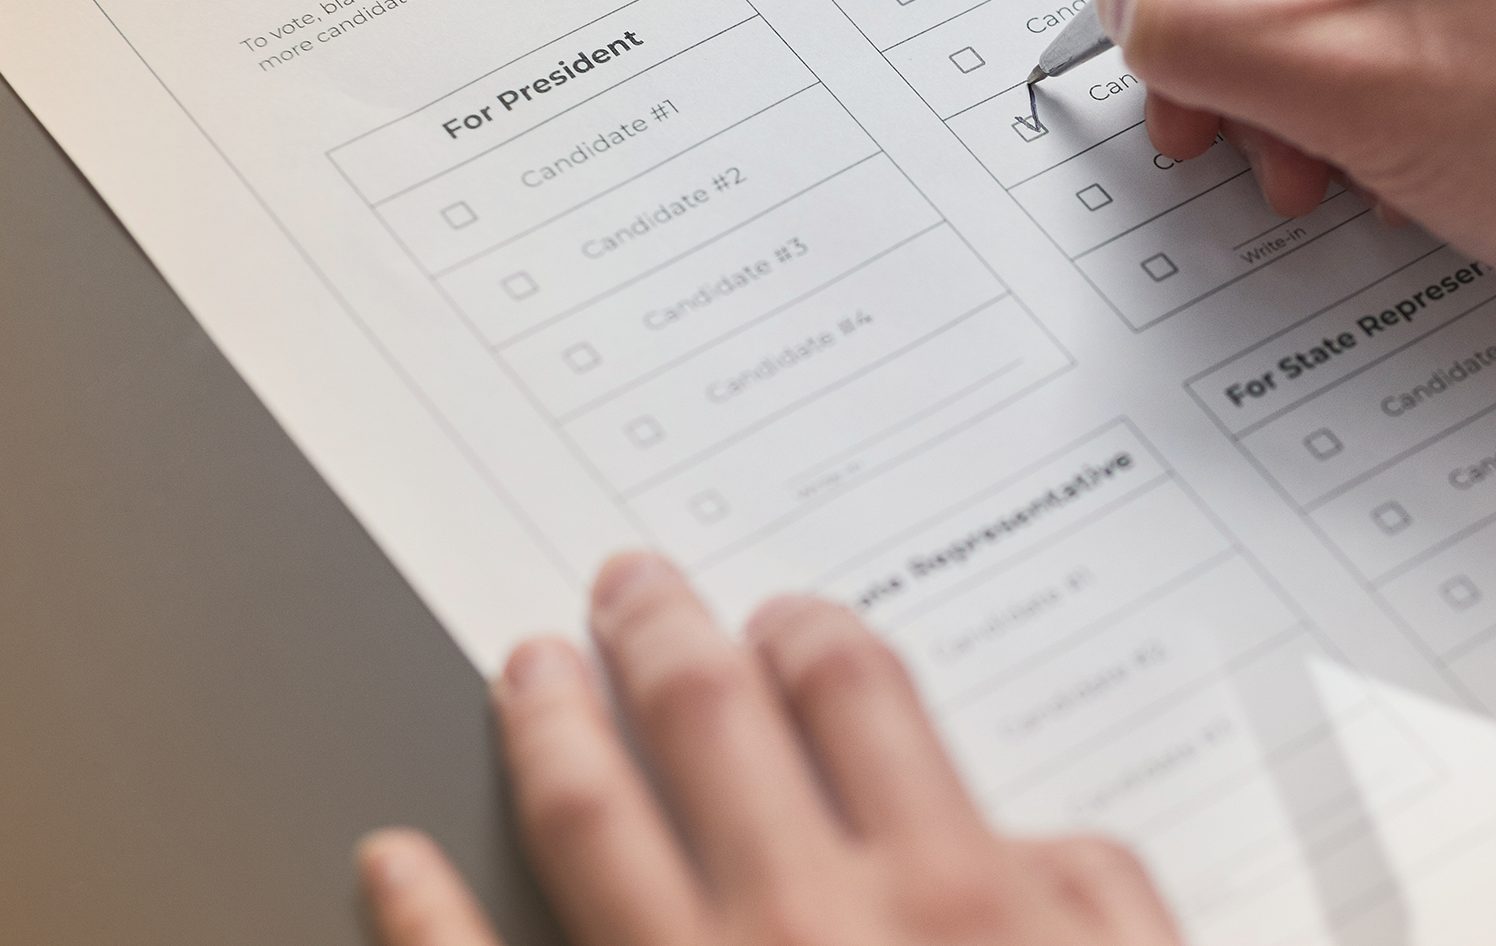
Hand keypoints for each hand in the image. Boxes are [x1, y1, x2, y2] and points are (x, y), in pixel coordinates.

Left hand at [355, 554, 1181, 945]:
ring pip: (590, 818)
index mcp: (952, 897)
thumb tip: (1048, 842)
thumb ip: (1106, 908)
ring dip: (548, 720)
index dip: (812, 630)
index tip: (787, 614)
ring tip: (528, 666)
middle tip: (631, 584)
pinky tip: (389, 858)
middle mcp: (811, 928)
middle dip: (665, 631)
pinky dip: (417, 914)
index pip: (857, 696)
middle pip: (713, 721)